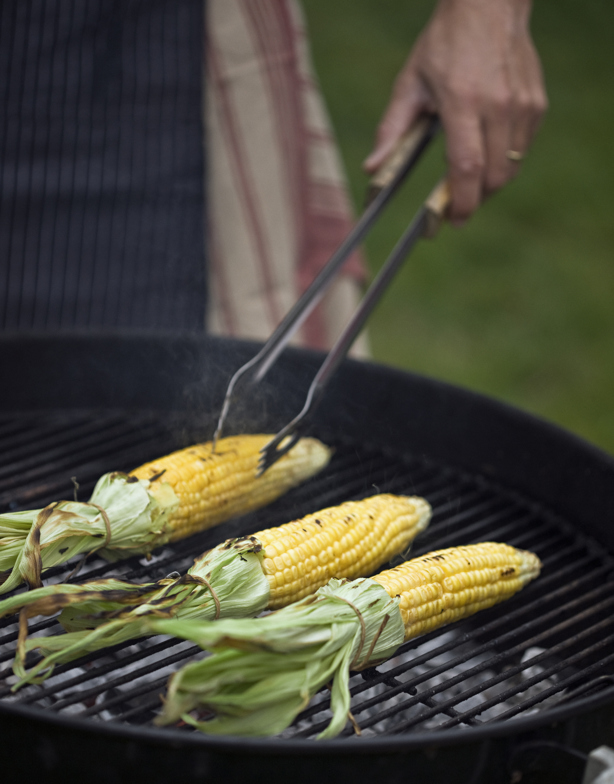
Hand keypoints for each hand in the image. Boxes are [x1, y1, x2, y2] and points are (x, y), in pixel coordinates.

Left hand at [364, 0, 547, 225]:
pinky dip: (505, 160)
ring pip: (511, 167)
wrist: (489, 4)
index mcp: (462, 102)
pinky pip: (521, 148)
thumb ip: (392, 130)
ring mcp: (521, 105)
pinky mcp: (535, 104)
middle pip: (493, 176)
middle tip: (456, 205)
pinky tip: (487, 151)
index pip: (466, 167)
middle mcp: (497, 105)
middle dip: (475, 199)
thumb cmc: (444, 44)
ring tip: (470, 180)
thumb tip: (371, 169)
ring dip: (490, 183)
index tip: (452, 219)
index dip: (461, 201)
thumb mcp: (410, 83)